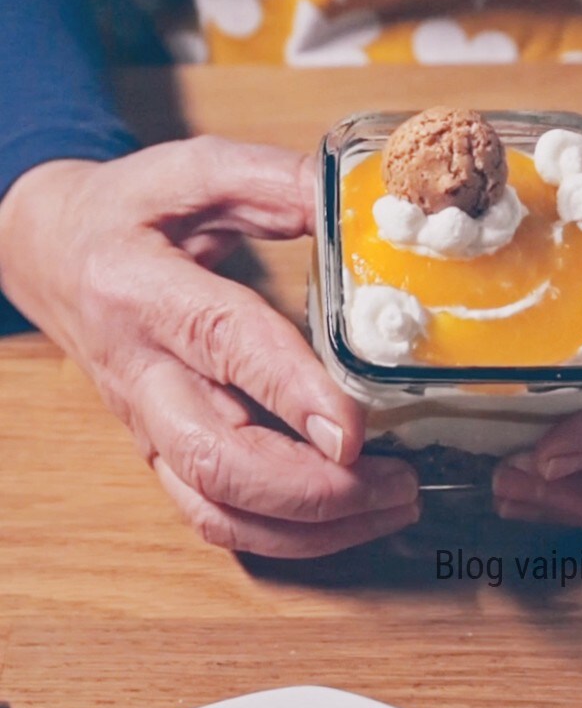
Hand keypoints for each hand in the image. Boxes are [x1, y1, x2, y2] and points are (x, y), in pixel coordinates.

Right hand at [0, 137, 418, 556]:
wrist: (54, 256)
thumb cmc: (127, 212)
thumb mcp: (193, 172)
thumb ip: (274, 181)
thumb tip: (363, 202)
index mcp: (144, 289)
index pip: (222, 344)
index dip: (290, 390)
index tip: (354, 429)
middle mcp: (143, 372)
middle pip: (216, 459)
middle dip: (315, 489)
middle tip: (399, 481)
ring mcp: (148, 424)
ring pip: (216, 509)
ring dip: (310, 527)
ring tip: (392, 504)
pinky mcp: (160, 451)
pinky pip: (215, 517)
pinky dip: (286, 535)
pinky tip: (346, 518)